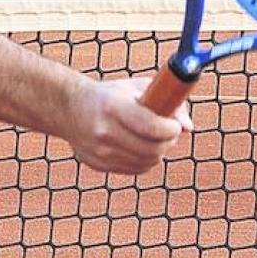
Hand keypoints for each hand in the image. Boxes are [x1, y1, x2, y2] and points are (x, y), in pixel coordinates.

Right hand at [62, 77, 190, 174]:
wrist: (69, 108)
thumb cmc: (110, 96)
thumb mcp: (135, 88)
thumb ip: (166, 102)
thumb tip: (187, 127)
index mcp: (112, 106)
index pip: (151, 127)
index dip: (170, 129)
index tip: (175, 125)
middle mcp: (104, 130)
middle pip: (152, 149)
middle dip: (168, 141)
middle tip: (169, 132)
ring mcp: (99, 151)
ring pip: (147, 162)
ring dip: (157, 151)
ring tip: (153, 137)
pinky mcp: (99, 164)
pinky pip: (135, 169)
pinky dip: (144, 160)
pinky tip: (139, 146)